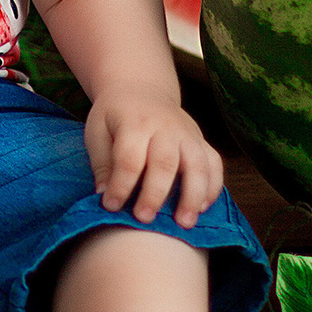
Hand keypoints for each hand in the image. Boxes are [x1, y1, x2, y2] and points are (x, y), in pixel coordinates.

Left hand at [83, 93, 224, 228]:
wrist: (141, 88)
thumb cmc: (114, 116)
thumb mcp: (97, 130)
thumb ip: (102, 163)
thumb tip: (104, 196)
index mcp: (134, 122)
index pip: (129, 158)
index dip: (121, 185)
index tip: (111, 206)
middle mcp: (165, 126)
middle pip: (165, 163)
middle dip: (155, 194)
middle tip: (144, 219)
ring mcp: (187, 133)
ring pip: (197, 164)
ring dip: (193, 196)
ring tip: (184, 223)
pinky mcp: (201, 140)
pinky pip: (214, 164)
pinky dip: (213, 187)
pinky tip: (203, 208)